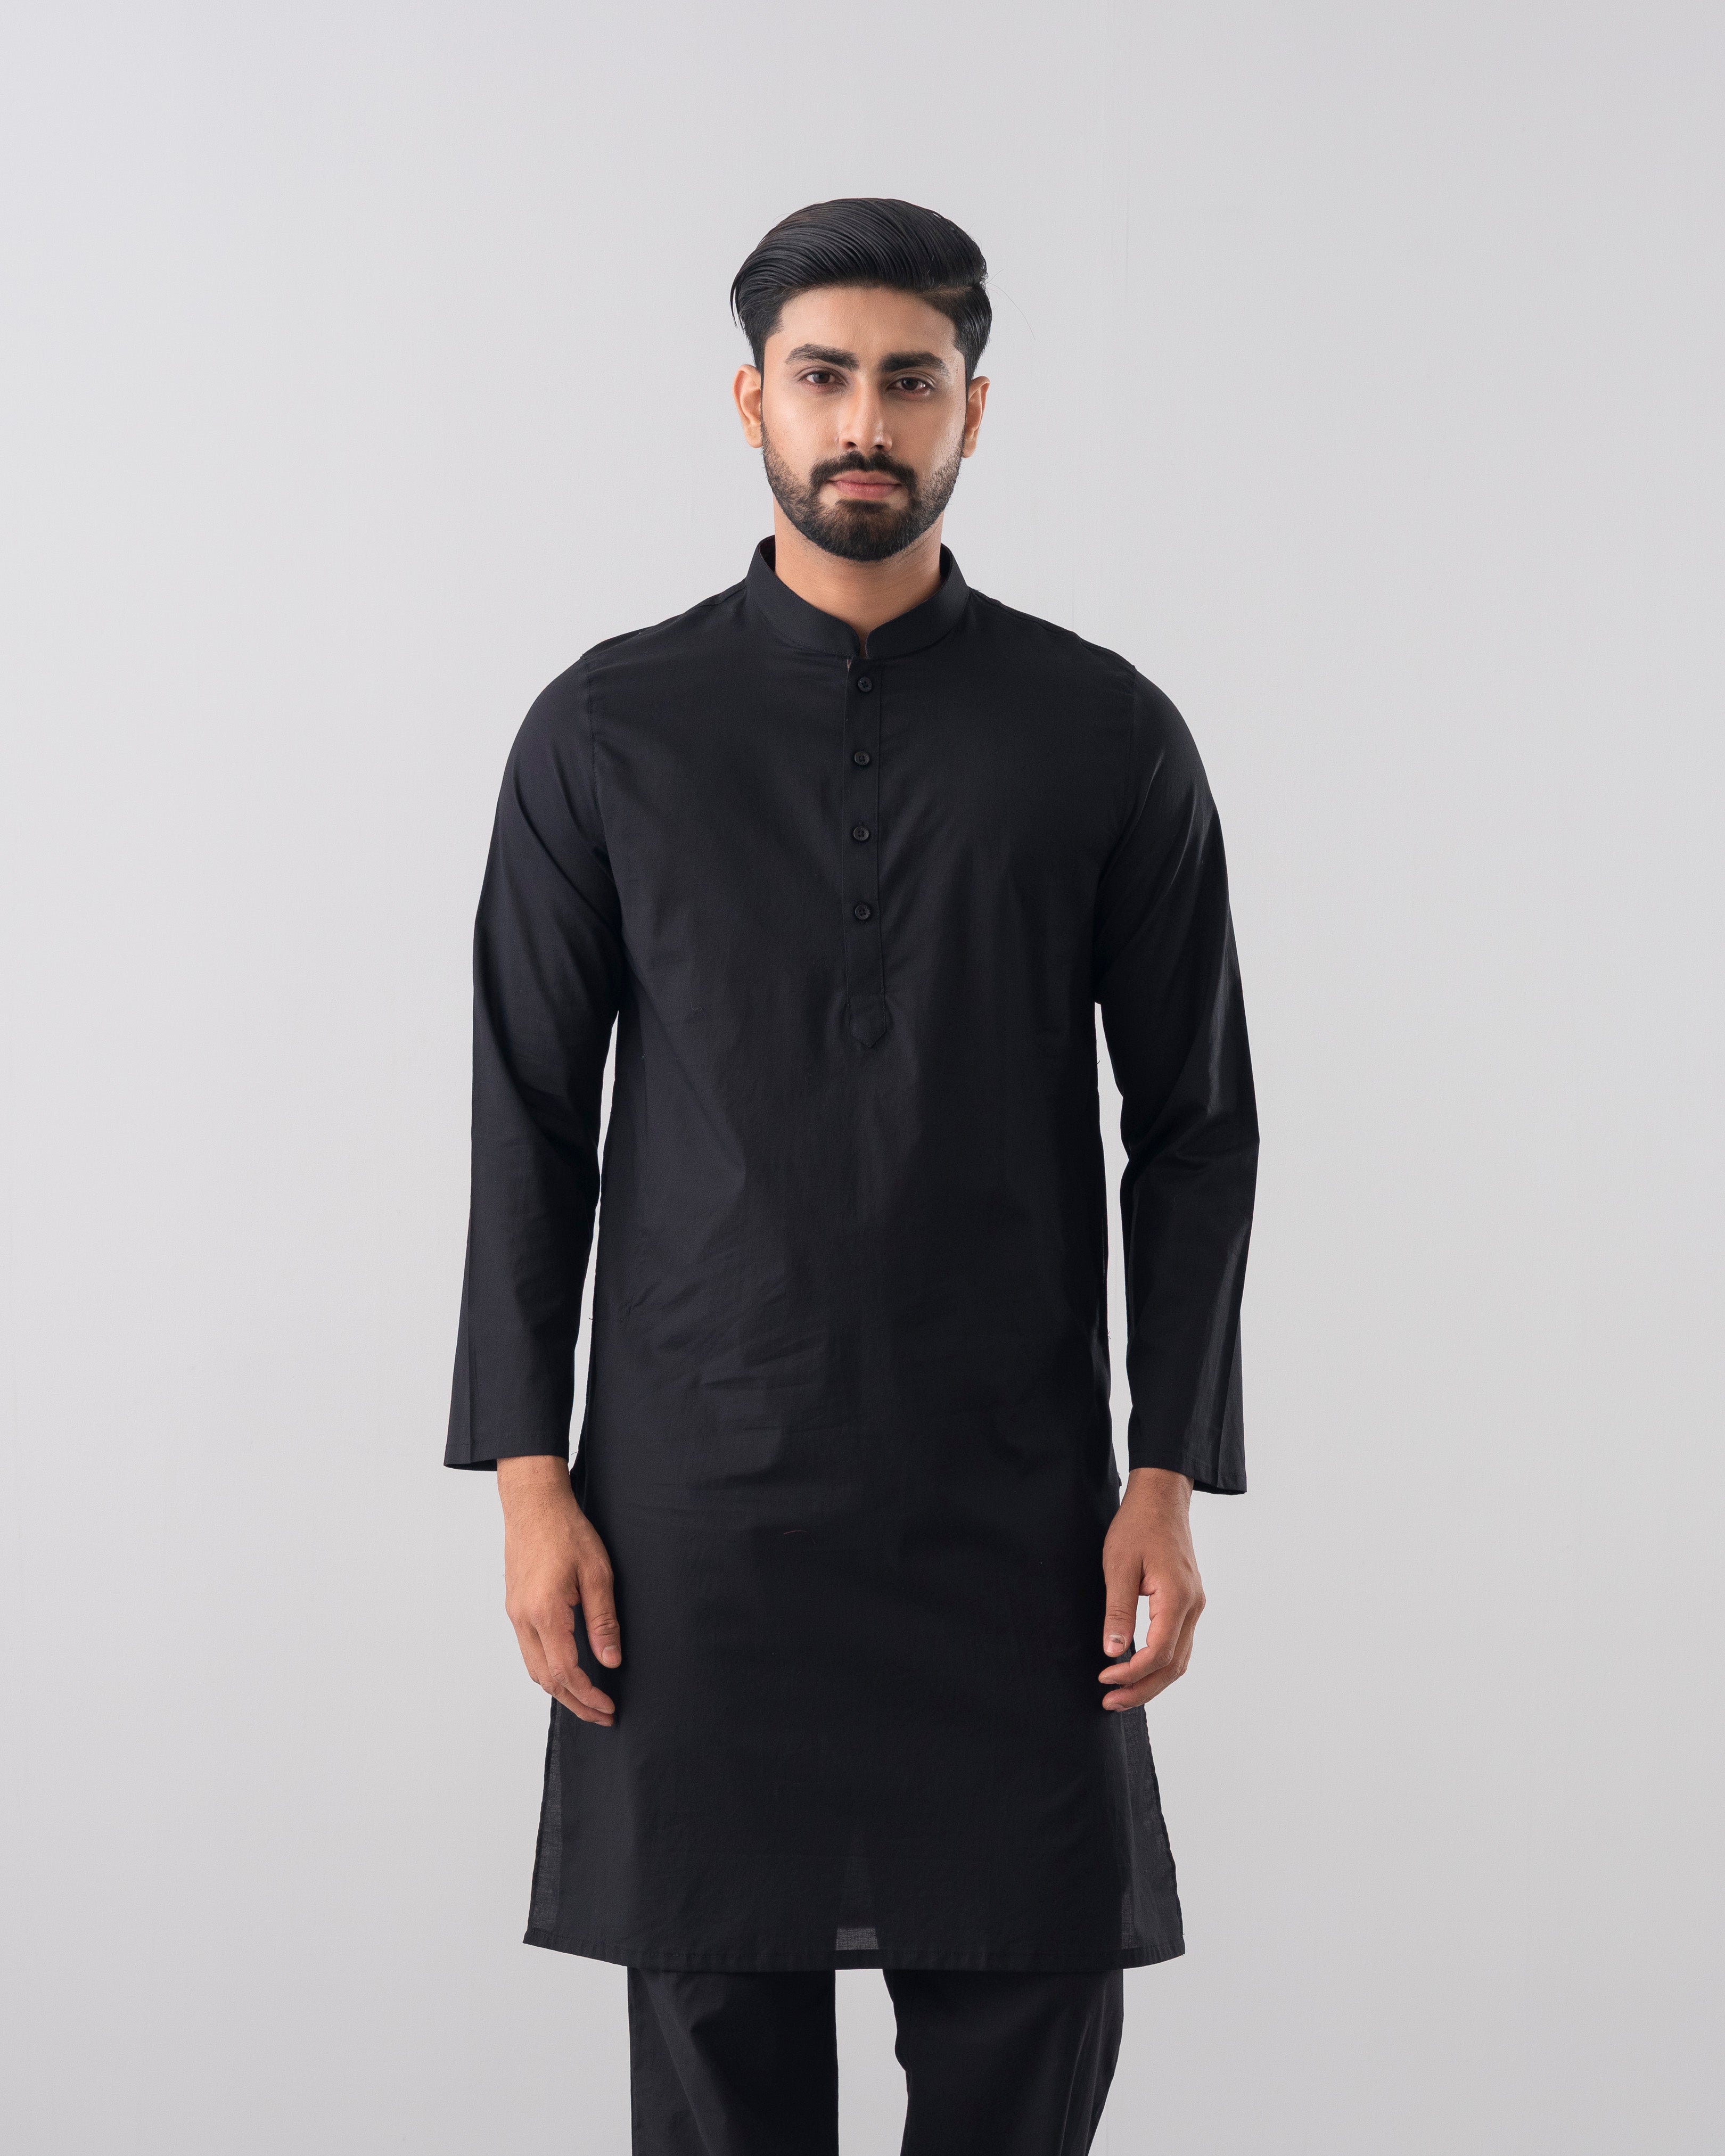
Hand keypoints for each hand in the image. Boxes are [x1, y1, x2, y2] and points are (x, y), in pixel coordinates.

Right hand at [497, 1455, 620, 1726]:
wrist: (534, 1504)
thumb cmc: (567, 1531)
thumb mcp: (597, 1573)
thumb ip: (603, 1620)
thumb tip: (610, 1661)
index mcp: (545, 1612)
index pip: (565, 1672)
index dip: (587, 1696)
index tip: (607, 1708)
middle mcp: (523, 1618)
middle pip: (545, 1679)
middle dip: (574, 1703)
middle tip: (602, 1714)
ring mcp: (515, 1614)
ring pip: (534, 1667)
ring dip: (560, 1688)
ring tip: (588, 1698)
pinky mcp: (514, 1607)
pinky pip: (529, 1650)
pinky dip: (548, 1668)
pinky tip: (568, 1668)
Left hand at [1098, 1467, 1203, 1710]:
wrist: (1161, 1498)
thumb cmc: (1138, 1526)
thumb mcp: (1118, 1566)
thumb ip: (1118, 1611)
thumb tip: (1114, 1653)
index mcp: (1178, 1598)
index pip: (1159, 1653)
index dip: (1131, 1674)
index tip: (1103, 1679)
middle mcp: (1193, 1606)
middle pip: (1173, 1665)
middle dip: (1142, 1689)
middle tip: (1109, 1703)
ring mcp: (1194, 1605)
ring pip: (1179, 1658)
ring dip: (1151, 1681)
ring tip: (1120, 1694)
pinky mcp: (1188, 1602)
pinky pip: (1179, 1643)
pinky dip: (1160, 1663)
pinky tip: (1137, 1669)